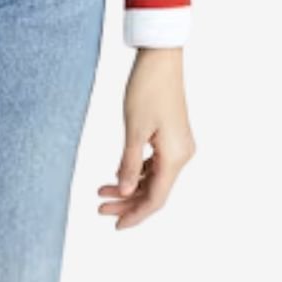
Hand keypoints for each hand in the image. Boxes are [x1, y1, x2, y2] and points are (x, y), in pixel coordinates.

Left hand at [97, 47, 195, 229]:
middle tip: (100, 208)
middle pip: (155, 190)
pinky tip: (118, 174)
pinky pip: (155, 163)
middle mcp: (181, 155)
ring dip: (129, 186)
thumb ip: (129, 162)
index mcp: (176, 157)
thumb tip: (124, 190)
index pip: (156, 198)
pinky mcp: (172, 135)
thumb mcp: (134, 128)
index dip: (136, 215)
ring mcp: (178, 145)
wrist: (160, 57)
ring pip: (153, 177)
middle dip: (128, 202)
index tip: (115, 225)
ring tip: (102, 192)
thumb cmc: (147, 88)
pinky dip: (136, 170)